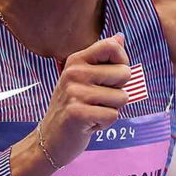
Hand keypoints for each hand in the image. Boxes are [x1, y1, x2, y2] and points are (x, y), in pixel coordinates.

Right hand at [38, 33, 130, 165]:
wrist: (51, 138)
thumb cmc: (73, 106)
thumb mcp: (83, 78)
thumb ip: (102, 58)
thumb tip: (120, 36)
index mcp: (76, 60)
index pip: (112, 46)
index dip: (122, 62)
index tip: (111, 77)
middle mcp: (74, 72)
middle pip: (124, 73)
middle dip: (118, 91)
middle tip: (97, 100)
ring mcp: (74, 92)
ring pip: (122, 97)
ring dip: (111, 109)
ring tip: (92, 112)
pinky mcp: (77, 113)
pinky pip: (113, 115)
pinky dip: (105, 123)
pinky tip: (89, 123)